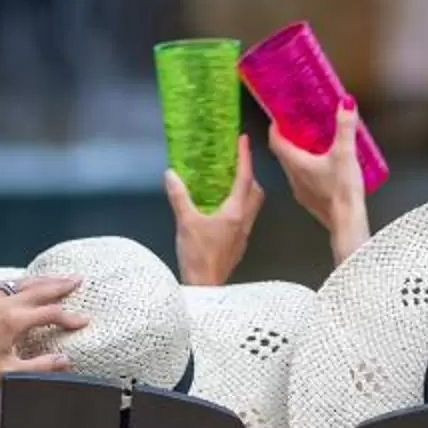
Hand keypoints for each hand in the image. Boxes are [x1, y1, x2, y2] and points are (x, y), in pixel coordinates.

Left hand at [0, 273, 85, 376]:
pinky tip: (24, 283)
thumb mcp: (9, 371)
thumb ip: (40, 366)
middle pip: (39, 289)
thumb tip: (66, 360)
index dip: (69, 317)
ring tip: (58, 277)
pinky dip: (19, 282)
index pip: (50, 313)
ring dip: (41, 279)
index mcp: (12, 320)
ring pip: (21, 283)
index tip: (84, 320)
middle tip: (79, 279)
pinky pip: (3, 284)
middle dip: (61, 285)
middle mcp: (1, 303)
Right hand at [165, 134, 262, 286]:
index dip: (245, 157)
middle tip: (236, 164)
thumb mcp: (185, 222)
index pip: (244, 178)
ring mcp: (243, 234)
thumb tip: (171, 175)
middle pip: (256, 192)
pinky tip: (223, 207)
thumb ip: (179, 197)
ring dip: (246, 191)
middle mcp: (244, 221)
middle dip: (249, 175)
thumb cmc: (198, 255)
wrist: (206, 287)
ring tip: (229, 183)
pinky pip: (244, 218)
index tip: (243, 140)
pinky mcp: (238, 244)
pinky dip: (239, 206)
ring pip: (252, 205)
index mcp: (235, 212)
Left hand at [267, 104, 370, 263]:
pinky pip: (303, 180)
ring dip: (298, 154)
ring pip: (292, 168)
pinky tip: (322, 167)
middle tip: (298, 125)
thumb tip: (346, 104)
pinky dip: (307, 169)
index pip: (276, 142)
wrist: (347, 224)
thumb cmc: (342, 192)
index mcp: (296, 163)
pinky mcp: (310, 200)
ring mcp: (300, 191)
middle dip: (289, 138)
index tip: (279, 117)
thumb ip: (345, 127)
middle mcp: (293, 177)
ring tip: (312, 143)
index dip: (275, 128)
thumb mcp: (345, 153)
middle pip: (283, 154)